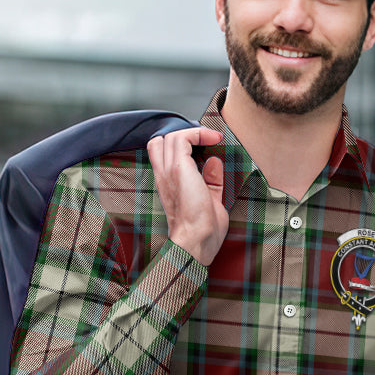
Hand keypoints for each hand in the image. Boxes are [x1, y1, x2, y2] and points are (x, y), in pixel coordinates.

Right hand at [147, 126, 226, 265]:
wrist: (196, 241)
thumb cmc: (203, 231)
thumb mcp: (210, 200)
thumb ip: (210, 181)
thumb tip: (214, 162)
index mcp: (167, 185)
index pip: (160, 154)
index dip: (179, 145)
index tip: (204, 145)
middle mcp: (163, 176)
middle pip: (160, 141)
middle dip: (182, 136)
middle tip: (205, 141)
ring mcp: (168, 171)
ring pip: (170, 136)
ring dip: (193, 133)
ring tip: (212, 138)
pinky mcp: (178, 169)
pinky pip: (182, 138)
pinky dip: (198, 133)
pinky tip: (213, 139)